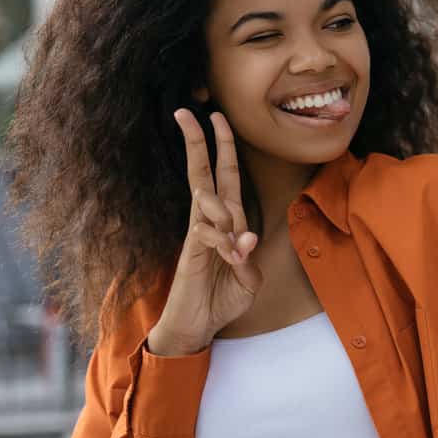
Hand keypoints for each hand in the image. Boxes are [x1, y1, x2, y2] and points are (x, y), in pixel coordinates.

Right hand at [147, 110, 262, 355]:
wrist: (198, 326)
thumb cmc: (223, 298)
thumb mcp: (249, 278)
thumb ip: (249, 257)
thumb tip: (248, 238)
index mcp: (226, 221)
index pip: (225, 176)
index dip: (224, 147)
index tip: (217, 118)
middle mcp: (209, 221)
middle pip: (204, 173)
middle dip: (199, 142)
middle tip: (188, 111)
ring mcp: (198, 233)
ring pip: (207, 200)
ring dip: (222, 206)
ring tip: (230, 245)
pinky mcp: (190, 251)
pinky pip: (206, 232)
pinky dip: (222, 241)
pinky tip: (230, 255)